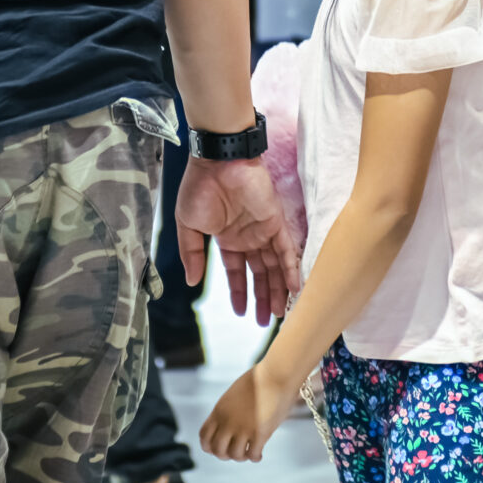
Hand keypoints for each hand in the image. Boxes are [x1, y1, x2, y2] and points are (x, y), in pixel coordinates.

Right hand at [175, 155, 298, 324]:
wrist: (218, 160)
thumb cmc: (199, 187)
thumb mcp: (188, 225)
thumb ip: (191, 253)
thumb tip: (191, 281)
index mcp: (228, 237)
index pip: (237, 271)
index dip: (239, 291)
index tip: (241, 312)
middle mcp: (248, 237)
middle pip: (260, 273)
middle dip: (263, 297)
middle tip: (267, 321)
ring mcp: (263, 230)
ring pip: (275, 266)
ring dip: (277, 290)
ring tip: (279, 314)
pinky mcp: (276, 221)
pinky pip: (287, 250)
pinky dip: (291, 269)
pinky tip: (294, 289)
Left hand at [199, 361, 299, 461]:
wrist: (276, 374)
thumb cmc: (260, 380)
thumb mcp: (235, 394)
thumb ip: (229, 410)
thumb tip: (230, 421)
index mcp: (219, 411)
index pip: (204, 437)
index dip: (210, 446)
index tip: (220, 446)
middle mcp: (228, 421)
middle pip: (217, 450)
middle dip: (225, 455)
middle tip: (236, 451)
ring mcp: (243, 428)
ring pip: (235, 455)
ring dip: (242, 457)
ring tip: (248, 452)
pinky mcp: (260, 433)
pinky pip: (253, 455)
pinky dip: (255, 457)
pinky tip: (259, 454)